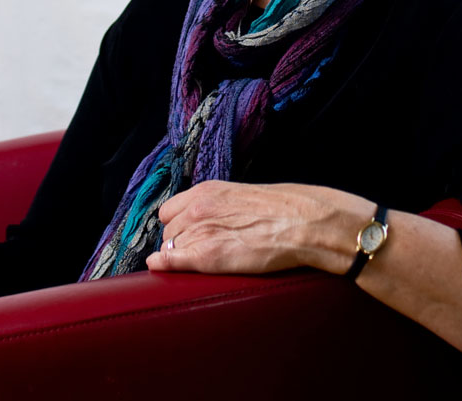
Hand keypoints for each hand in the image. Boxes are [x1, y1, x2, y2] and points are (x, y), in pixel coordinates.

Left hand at [145, 180, 372, 274]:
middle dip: (178, 242)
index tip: (183, 234)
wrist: (301, 222)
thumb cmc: (281, 210)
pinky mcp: (207, 256)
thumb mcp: (242, 196)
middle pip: (168, 232)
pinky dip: (162, 267)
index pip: (168, 210)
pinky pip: (169, 261)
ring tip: (203, 262)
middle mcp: (197, 208)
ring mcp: (200, 231)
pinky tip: (160, 269)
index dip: (175, 225)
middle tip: (198, 252)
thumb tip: (213, 220)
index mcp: (206, 191)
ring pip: (170, 248)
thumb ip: (219, 205)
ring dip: (181, 256)